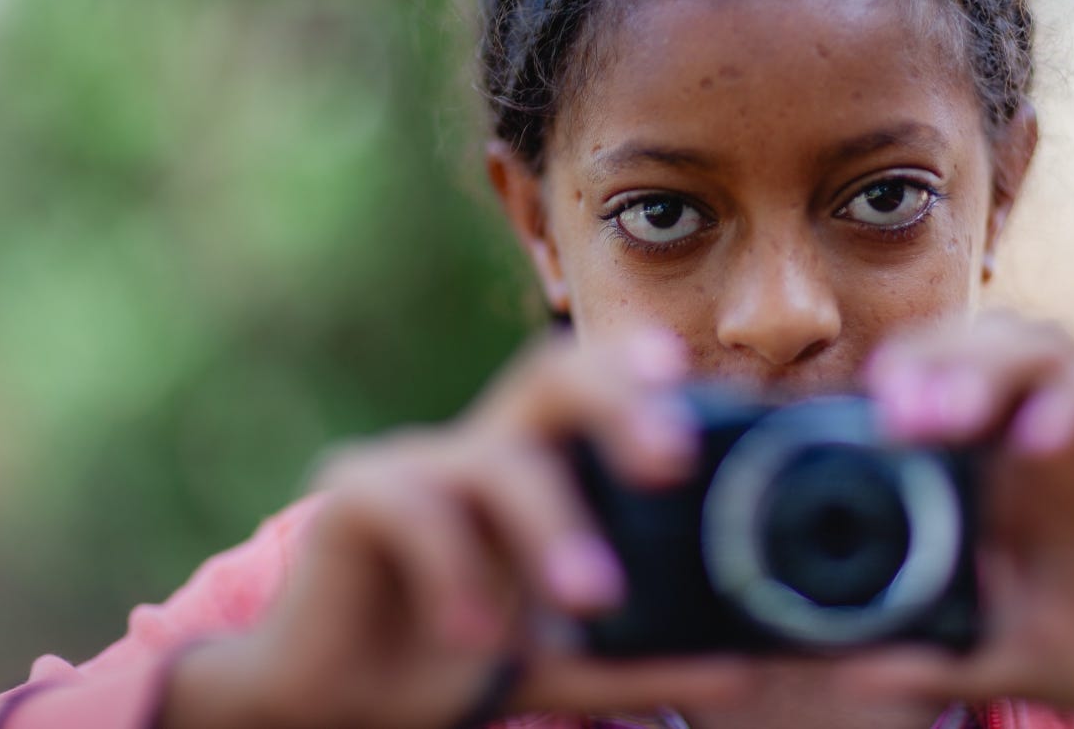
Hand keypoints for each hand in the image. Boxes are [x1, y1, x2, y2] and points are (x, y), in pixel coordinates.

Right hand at [161, 330, 764, 727]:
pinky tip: (476, 634)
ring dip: (551, 528)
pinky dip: (455, 570)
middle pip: (554, 376)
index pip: (603, 392)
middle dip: (618, 401)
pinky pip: (414, 509)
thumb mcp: (563, 666)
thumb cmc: (450, 659)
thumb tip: (743, 676)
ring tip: (592, 599)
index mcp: (542, 467)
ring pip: (498, 463)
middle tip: (671, 459)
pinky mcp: (353, 495)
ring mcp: (416, 463)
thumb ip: (643, 666)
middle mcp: (483, 449)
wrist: (330, 704)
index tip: (703, 384)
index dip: (650, 379)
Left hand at [831, 313, 1073, 728]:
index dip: (900, 378)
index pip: (942, 381)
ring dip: (992, 365)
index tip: (862, 411)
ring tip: (946, 413)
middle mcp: (1044, 442)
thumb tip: (849, 669)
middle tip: (898, 410)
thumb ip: (931, 660)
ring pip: (1046, 349)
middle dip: (935, 357)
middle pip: (985, 345)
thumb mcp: (1003, 658)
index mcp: (998, 474)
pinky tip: (1037, 439)